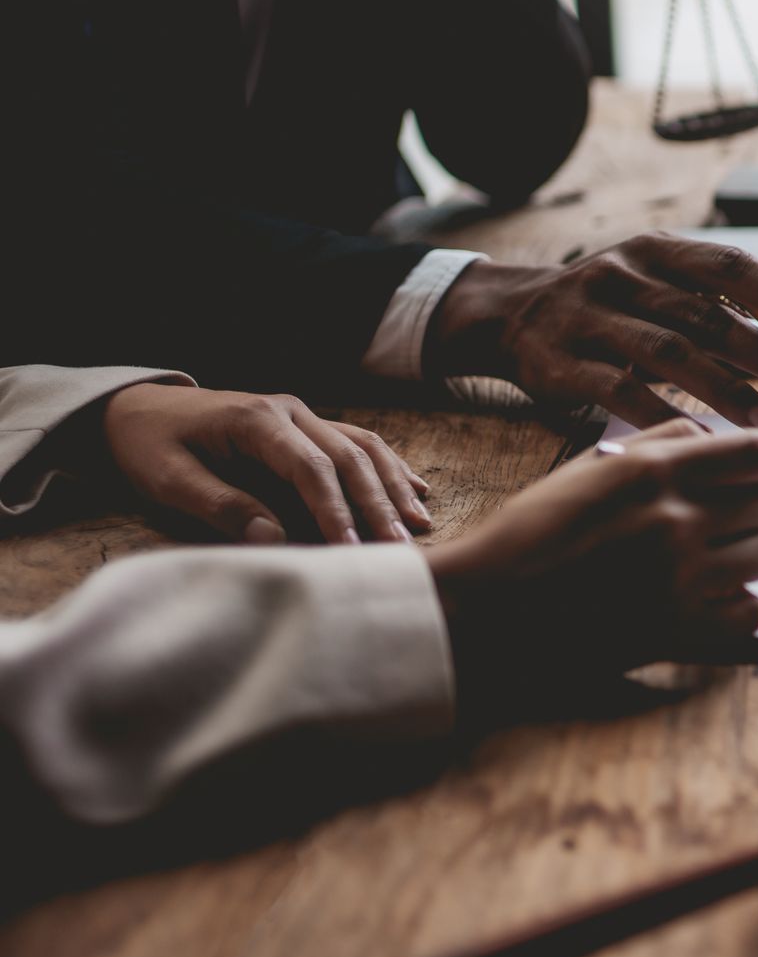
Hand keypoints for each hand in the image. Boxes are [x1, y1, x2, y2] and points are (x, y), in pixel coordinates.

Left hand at [101, 384, 430, 544]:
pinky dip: (389, 467)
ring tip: (419, 523)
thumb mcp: (166, 479)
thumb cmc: (149, 445)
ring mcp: (302, 414)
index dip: (335, 510)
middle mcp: (289, 411)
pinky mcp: (306, 424)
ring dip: (393, 485)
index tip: (351, 549)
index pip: (311, 468)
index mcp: (256, 420)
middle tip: (399, 546)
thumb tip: (273, 538)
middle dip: (378, 503)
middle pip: (350, 456)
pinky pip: (359, 442)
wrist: (139, 407)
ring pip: (363, 446)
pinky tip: (416, 489)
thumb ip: (218, 505)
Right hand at [427, 420, 757, 681]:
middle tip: (740, 519)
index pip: (756, 454)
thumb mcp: (592, 469)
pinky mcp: (678, 633)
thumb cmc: (533, 535)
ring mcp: (680, 580)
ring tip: (714, 560)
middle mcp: (674, 520)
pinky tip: (708, 602)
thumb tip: (721, 440)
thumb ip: (661, 444)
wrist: (486, 611)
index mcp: (653, 472)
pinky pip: (749, 613)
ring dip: (749, 556)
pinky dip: (738, 607)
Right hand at [429, 233, 757, 429]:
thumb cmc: (612, 309)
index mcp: (658, 252)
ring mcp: (589, 319)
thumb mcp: (660, 290)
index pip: (728, 265)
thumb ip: (722, 310)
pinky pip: (620, 391)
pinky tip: (700, 439)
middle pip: (706, 315)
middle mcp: (623, 276)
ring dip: (725, 388)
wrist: (511, 318)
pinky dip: (662, 415)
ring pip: (668, 353)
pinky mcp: (563, 364)